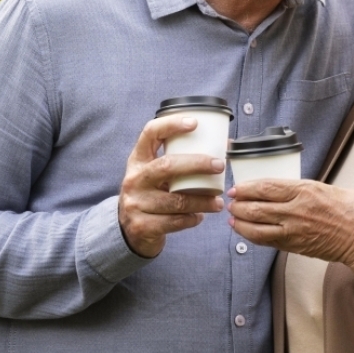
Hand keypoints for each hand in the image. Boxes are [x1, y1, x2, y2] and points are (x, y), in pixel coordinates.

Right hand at [118, 116, 224, 257]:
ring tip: (217, 202)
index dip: (171, 124)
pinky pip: (174, 221)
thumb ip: (179, 161)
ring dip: (202, 200)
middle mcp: (134, 179)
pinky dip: (192, 219)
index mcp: (137, 160)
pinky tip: (200, 217)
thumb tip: (224, 146)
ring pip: (176, 200)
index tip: (195, 123)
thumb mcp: (155, 174)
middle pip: (167, 165)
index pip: (150, 134)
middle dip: (198, 163)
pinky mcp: (141, 225)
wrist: (129, 229)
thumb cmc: (151, 194)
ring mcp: (135, 203)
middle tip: (220, 165)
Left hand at [226, 180, 353, 268]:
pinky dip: (254, 237)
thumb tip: (286, 188)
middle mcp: (296, 211)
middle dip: (238, 205)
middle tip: (230, 202)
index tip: (236, 188)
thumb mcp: (328, 188)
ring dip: (241, 223)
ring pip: (257, 228)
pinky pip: (268, 242)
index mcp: (304, 191)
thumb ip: (305, 189)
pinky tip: (247, 232)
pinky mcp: (296, 247)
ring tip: (232, 219)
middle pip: (256, 207)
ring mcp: (295, 231)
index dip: (246, 188)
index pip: (266, 187)